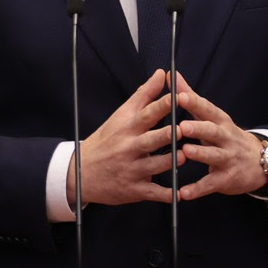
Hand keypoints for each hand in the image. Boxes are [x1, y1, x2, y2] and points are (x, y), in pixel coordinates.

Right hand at [70, 68, 183, 206]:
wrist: (81, 172)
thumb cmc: (107, 140)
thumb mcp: (121, 115)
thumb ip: (144, 94)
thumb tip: (161, 73)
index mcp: (128, 127)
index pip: (147, 114)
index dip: (163, 106)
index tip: (178, 97)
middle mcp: (129, 148)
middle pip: (151, 140)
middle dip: (167, 135)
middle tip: (182, 129)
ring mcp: (132, 170)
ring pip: (155, 166)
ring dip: (171, 163)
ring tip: (185, 157)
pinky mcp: (134, 190)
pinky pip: (153, 193)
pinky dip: (166, 195)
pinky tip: (179, 194)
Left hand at [172, 72, 267, 199]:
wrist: (261, 162)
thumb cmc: (227, 136)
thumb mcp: (213, 116)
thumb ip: (191, 97)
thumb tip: (173, 75)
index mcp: (220, 121)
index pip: (207, 109)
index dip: (194, 103)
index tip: (179, 96)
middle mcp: (225, 138)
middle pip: (212, 131)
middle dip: (198, 128)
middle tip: (181, 126)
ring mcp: (227, 159)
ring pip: (213, 156)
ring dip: (200, 154)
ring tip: (185, 153)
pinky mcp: (226, 179)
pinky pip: (210, 184)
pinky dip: (197, 189)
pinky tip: (183, 193)